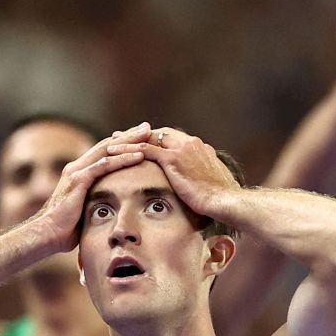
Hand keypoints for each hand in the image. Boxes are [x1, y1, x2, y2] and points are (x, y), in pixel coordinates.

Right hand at [30, 123, 150, 251]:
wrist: (46, 234)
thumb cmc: (64, 229)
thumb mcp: (83, 210)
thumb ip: (94, 202)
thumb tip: (109, 210)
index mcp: (77, 172)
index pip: (103, 152)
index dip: (122, 143)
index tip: (140, 137)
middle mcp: (76, 167)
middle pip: (107, 145)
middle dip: (128, 135)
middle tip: (148, 127)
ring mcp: (76, 172)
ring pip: (107, 150)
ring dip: (129, 141)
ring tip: (147, 134)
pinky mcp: (78, 180)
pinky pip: (104, 165)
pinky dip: (122, 159)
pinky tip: (138, 155)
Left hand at [124, 128, 241, 216]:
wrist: (225, 200)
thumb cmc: (221, 200)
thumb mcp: (212, 184)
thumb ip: (202, 179)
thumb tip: (200, 187)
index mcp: (199, 148)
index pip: (172, 138)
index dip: (155, 141)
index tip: (143, 143)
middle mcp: (190, 143)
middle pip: (159, 134)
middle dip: (139, 136)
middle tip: (122, 137)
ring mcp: (181, 148)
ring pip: (148, 139)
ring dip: (129, 140)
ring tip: (111, 143)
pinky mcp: (173, 158)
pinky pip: (144, 149)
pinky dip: (127, 149)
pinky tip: (113, 152)